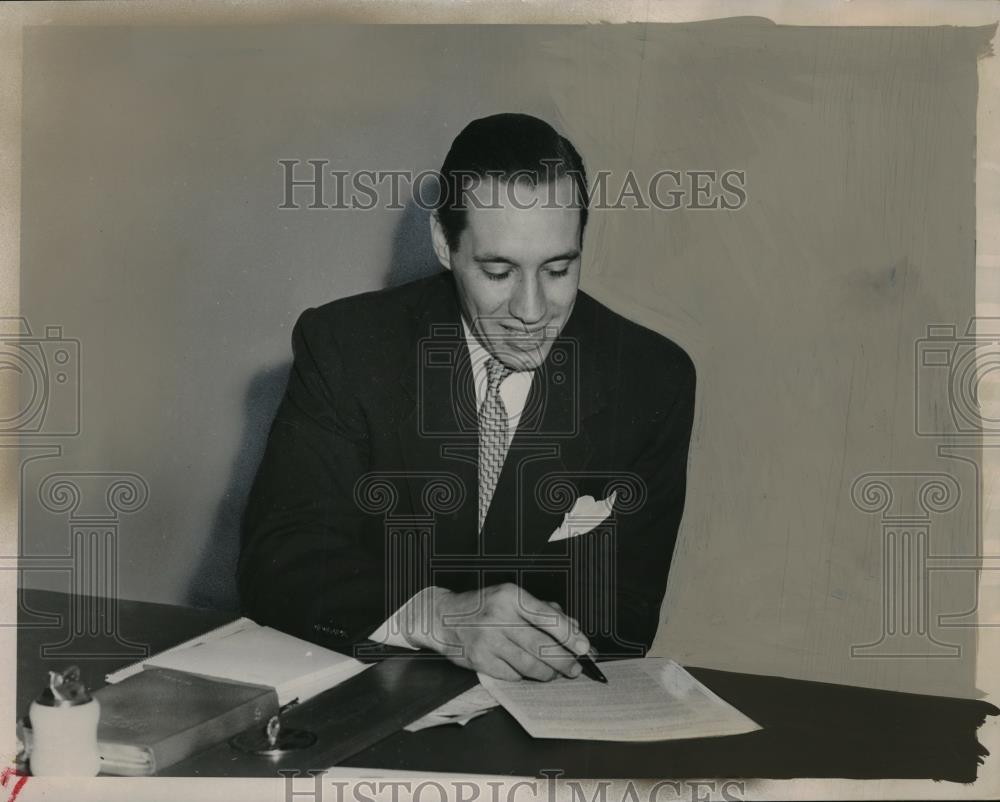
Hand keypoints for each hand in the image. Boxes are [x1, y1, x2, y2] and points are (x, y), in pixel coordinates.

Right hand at [404, 583, 589, 680]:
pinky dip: (524, 676)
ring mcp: (488, 641)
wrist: (443, 617)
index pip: (548, 618)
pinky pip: (513, 675)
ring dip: (548, 673)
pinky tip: (527, 671)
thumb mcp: (512, 598)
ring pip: (530, 666)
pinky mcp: (480, 661)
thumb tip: (573, 629)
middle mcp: (499, 617)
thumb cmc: (483, 606)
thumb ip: (544, 611)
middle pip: (542, 647)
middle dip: (564, 661)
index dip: (570, 636)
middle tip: (575, 668)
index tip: (584, 647)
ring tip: (554, 672)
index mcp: (511, 596)